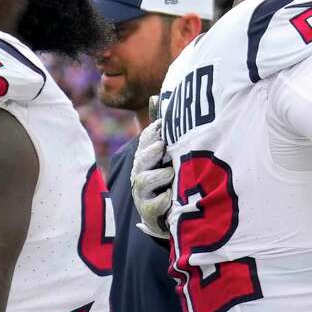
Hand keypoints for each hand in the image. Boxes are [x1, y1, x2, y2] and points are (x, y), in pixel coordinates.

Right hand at [130, 119, 172, 239]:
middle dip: (150, 152)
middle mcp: (140, 174)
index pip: (145, 141)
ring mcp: (142, 194)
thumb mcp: (165, 152)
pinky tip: (171, 196)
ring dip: (159, 175)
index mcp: (145, 157)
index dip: (152, 134)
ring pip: (143, 181)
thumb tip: (155, 96)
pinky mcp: (149, 213)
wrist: (166, 215)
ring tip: (171, 173)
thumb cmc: (166, 177)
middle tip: (163, 147)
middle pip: (140, 160)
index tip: (164, 127)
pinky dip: (163, 200)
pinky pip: (153, 206)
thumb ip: (160, 128)